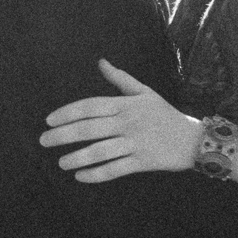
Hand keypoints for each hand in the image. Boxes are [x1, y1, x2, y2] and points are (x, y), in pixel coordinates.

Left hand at [40, 60, 202, 181]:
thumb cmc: (165, 114)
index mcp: (125, 104)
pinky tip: (81, 176)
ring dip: (77, 157)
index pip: (90, 106)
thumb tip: (100, 62)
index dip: (68, 112)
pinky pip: (115, 169)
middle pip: (89, 128)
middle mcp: (127, 122)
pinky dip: (97, 174)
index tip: (49, 120)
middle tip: (44, 141)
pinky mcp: (142, 162)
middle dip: (63, 135)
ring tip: (60, 163)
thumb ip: (120, 79)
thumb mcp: (144, 92)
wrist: (193, 139)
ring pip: (100, 150)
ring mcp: (135, 143)